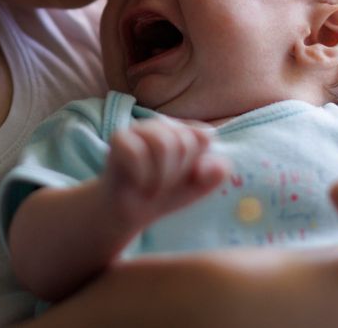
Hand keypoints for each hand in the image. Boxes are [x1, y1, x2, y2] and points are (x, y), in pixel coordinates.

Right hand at [103, 119, 228, 230]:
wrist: (129, 212)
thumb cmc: (164, 194)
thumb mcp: (197, 188)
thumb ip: (215, 175)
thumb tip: (219, 165)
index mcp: (183, 131)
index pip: (204, 137)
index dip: (197, 165)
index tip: (186, 178)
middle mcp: (162, 125)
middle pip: (184, 142)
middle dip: (177, 173)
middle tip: (164, 185)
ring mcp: (139, 129)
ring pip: (163, 144)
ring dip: (160, 177)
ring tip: (152, 187)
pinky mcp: (119, 138)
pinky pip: (137, 153)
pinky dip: (141, 177)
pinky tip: (137, 184)